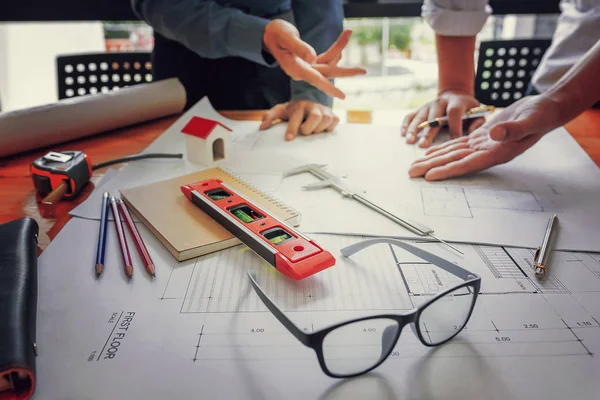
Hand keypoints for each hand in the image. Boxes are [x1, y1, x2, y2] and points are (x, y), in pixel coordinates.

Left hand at [259, 101, 339, 140]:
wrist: (308, 105)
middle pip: (316, 117)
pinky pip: (335, 121)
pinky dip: (330, 127)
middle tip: (304, 132)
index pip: (296, 117)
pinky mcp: (333, 115)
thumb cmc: (293, 112)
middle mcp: (313, 106)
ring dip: (319, 129)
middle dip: (309, 128)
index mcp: (300, 106)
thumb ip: (270, 117)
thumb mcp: (281, 111)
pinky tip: (323, 130)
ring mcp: (324, 111)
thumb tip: (262, 127)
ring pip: (327, 120)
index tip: (288, 139)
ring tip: (313, 132)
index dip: (292, 128)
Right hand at [263, 21, 365, 98]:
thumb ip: (299, 47)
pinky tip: (342, 39)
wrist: (268, 35)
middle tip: (363, 71)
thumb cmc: (276, 33)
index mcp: (295, 68)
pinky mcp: (308, 61)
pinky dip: (334, 50)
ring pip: (327, 61)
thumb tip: (313, 58)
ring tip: (348, 32)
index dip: (329, 87)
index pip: (315, 79)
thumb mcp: (286, 37)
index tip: (342, 96)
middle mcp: (302, 71)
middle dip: (345, 71)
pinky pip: (325, 58)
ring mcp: (305, 67)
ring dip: (339, 47)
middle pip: (327, 72)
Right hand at [400, 90, 482, 147]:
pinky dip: (405, 124)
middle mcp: (440, 102)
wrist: (455, 95)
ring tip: (410, 141)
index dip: (454, 126)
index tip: (453, 141)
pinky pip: (410, 116)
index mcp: (456, 102)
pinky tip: (403, 134)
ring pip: (419, 117)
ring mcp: (428, 105)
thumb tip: (472, 133)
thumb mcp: (478, 113)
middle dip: (428, 132)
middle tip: (423, 145)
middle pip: (433, 117)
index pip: (454, 112)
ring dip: (414, 129)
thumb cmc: (467, 109)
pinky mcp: (420, 109)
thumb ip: (478, 122)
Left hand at [408, 94, 564, 179]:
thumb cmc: (541, 116)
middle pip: (453, 161)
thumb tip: (494, 134)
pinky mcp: (482, 137)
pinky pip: (458, 144)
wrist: (546, 109)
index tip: (429, 176)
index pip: (466, 164)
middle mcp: (487, 152)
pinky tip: (430, 153)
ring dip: (433, 160)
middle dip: (431, 167)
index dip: (447, 170)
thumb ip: (512, 130)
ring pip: (452, 154)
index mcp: (497, 152)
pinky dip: (443, 149)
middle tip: (410, 174)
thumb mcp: (530, 120)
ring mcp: (483, 145)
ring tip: (414, 167)